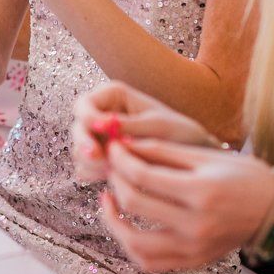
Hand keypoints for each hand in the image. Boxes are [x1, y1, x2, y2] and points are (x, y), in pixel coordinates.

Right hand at [70, 81, 220, 182]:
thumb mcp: (158, 127)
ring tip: (113, 170)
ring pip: (79, 150)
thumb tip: (98, 124)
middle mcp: (102, 114)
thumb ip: (128, 126)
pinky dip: (96, 173)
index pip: (84, 105)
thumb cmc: (181, 135)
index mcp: (113, 96)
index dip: (87, 120)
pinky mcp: (103, 158)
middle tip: (100, 159)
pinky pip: (87, 167)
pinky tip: (114, 178)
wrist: (196, 160)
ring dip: (91, 162)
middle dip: (85, 145)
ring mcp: (100, 138)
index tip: (101, 134)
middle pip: (77, 128)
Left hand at [98, 137, 273, 273]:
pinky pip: (150, 262)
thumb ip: (164, 151)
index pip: (143, 176)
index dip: (121, 159)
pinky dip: (131, 246)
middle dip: (116, 180)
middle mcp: (196, 225)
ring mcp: (194, 249)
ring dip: (113, 220)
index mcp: (202, 192)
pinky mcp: (194, 262)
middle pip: (135, 204)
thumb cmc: (244, 176)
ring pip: (135, 243)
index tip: (114, 146)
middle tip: (112, 166)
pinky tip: (127, 225)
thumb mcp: (207, 155)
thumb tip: (125, 144)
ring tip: (109, 198)